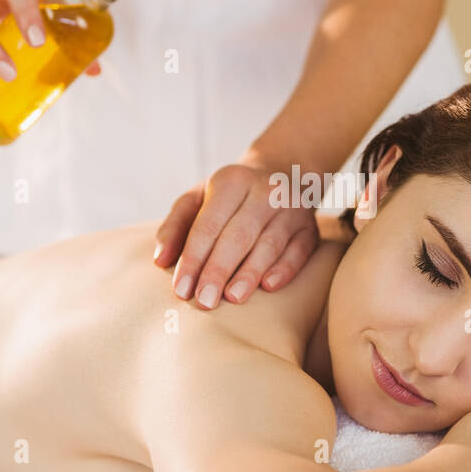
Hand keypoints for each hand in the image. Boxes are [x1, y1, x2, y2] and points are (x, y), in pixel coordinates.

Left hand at [153, 158, 320, 309]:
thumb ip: (175, 225)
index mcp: (231, 181)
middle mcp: (265, 191)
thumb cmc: (231, 193)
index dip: (193, 258)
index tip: (181, 289)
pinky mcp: (309, 228)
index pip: (208, 225)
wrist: (283, 170)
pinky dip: (284, 269)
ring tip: (231, 298)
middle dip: (218, 270)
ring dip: (249, 274)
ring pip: (269, 244)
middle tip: (203, 301)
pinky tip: (268, 287)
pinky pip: (299, 251)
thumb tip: (160, 260)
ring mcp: (291, 209)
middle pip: (238, 236)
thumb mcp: (199, 196)